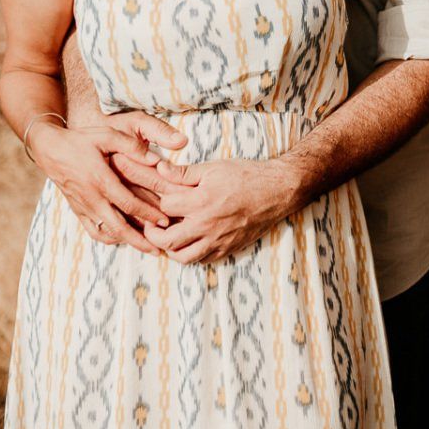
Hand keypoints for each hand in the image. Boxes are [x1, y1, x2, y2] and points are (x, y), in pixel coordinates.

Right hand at [33, 112, 185, 254]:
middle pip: (119, 227)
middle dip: (140, 240)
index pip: (129, 204)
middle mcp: (92, 198)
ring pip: (107, 232)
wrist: (50, 149)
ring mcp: (83, 206)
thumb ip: (132, 146)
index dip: (148, 214)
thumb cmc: (81, 140)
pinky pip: (93, 230)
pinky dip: (108, 238)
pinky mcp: (77, 210)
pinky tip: (121, 239)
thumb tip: (155, 159)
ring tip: (145, 248)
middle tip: (159, 248)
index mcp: (101, 180)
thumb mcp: (107, 135)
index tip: (165, 220)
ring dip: (127, 242)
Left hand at [140, 158, 305, 264]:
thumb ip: (184, 173)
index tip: (157, 199)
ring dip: (171, 249)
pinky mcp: (228, 249)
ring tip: (169, 237)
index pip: (165, 208)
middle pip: (167, 240)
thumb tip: (159, 169)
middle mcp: (207, 225)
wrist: (276, 191)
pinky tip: (191, 241)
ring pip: (183, 257)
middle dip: (153, 234)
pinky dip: (192, 254)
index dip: (158, 202)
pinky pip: (203, 261)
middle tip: (151, 226)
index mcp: (201, 201)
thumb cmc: (246, 175)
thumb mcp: (213, 168)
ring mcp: (218, 240)